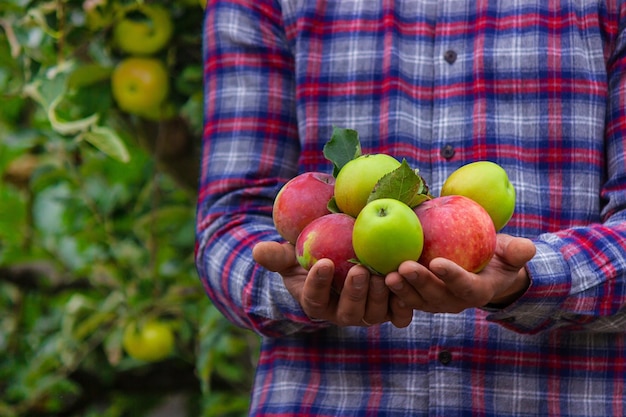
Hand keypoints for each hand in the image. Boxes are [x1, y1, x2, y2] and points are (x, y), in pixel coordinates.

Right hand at [252, 241, 412, 326]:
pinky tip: (405, 282)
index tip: (322, 263)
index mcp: (316, 302)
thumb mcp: (291, 254)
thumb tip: (258, 251)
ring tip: (383, 274)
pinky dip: (403, 303)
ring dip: (379, 297)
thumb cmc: (312, 255)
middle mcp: (342, 313)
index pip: (314, 298)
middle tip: (358, 269)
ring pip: (374, 314)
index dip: (318, 284)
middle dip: (354, 293)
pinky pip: (399, 314)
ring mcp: (367, 313)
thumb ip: (276, 256)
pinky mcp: (391, 309)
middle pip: (348, 312)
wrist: (344, 258)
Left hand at [385, 234, 535, 313]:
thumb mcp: (512, 253)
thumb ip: (518, 252)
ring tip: (386, 274)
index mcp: (477, 291)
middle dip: (419, 283)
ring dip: (400, 289)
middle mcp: (454, 301)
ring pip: (415, 299)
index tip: (438, 263)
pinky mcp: (418, 297)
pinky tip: (375, 272)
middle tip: (404, 267)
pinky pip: (403, 295)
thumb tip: (526, 248)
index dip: (452, 277)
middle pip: (435, 296)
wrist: (483, 270)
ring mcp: (434, 301)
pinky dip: (390, 288)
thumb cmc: (498, 257)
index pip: (465, 287)